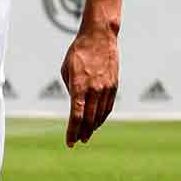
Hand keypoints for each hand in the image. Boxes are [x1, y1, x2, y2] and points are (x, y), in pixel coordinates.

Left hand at [60, 26, 118, 146]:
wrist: (99, 37)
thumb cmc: (78, 52)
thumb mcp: (66, 71)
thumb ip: (70, 90)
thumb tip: (75, 105)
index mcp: (79, 87)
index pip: (75, 116)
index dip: (72, 132)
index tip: (70, 143)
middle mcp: (94, 90)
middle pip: (88, 119)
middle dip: (82, 132)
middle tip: (78, 141)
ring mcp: (106, 88)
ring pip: (100, 115)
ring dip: (93, 127)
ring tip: (87, 134)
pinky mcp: (114, 85)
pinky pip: (108, 106)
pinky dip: (102, 117)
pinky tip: (97, 122)